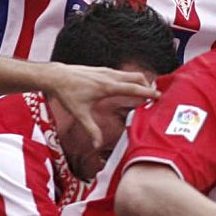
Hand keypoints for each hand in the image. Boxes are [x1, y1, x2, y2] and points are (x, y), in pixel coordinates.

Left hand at [41, 63, 158, 146]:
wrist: (55, 76)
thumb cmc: (67, 94)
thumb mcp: (79, 113)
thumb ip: (91, 129)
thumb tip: (96, 145)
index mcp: (107, 87)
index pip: (133, 88)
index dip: (148, 92)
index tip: (159, 96)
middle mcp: (110, 76)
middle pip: (137, 77)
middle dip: (148, 85)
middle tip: (154, 96)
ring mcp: (107, 71)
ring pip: (131, 74)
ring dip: (140, 82)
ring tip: (145, 93)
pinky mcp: (104, 69)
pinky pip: (123, 73)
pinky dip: (131, 79)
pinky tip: (128, 88)